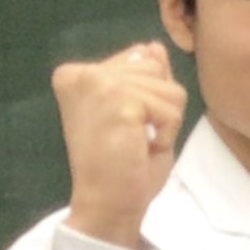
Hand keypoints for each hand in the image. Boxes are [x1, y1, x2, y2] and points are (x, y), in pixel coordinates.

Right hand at [52, 41, 185, 248]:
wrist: (107, 203)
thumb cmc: (123, 167)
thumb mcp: (138, 115)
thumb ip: (144, 79)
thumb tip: (153, 47)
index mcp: (79, 73)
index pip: (142, 61)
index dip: (150, 100)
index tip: (125, 128)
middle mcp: (82, 71)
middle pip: (158, 71)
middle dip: (160, 110)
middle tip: (133, 139)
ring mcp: (97, 83)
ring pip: (169, 88)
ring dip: (165, 124)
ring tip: (136, 143)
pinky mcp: (118, 99)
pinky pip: (171, 109)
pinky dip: (166, 134)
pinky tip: (141, 148)